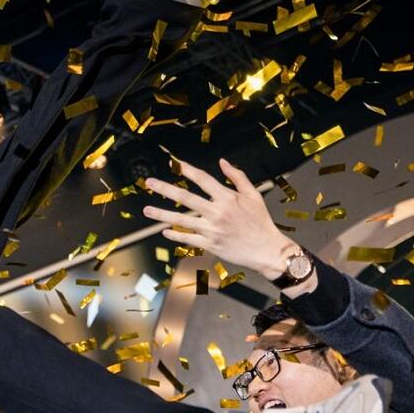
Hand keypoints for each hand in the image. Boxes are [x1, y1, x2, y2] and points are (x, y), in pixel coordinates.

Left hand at [141, 158, 300, 281]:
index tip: (175, 163)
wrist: (267, 250)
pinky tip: (164, 231)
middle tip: (149, 183)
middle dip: (164, 189)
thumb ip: (237, 177)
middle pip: (185, 197)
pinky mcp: (209, 244)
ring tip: (147, 210)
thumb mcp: (253, 195)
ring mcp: (211, 230)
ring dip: (161, 214)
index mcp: (227, 198)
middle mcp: (216, 212)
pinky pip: (188, 238)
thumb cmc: (261, 222)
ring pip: (181, 220)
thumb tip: (223, 162)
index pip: (203, 179)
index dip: (187, 170)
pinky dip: (175, 235)